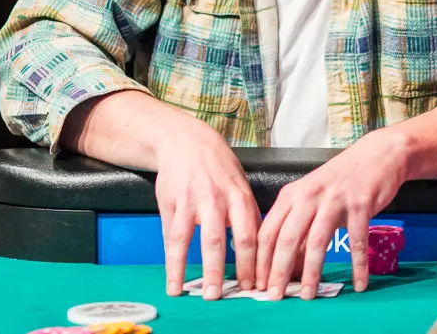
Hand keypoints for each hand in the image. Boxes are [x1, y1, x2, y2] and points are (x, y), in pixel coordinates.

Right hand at [154, 118, 260, 299]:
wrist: (185, 141)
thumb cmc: (217, 166)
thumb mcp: (239, 184)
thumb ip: (248, 212)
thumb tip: (263, 242)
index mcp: (240, 196)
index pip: (252, 233)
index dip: (255, 261)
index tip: (258, 283)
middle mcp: (219, 200)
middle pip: (229, 239)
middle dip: (233, 268)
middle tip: (237, 293)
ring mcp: (195, 202)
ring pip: (201, 241)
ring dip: (205, 270)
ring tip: (208, 294)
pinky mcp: (174, 205)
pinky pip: (174, 240)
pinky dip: (174, 265)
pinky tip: (175, 283)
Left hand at [254, 127, 409, 299]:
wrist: (377, 154)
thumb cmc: (341, 180)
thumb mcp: (312, 197)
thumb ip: (298, 228)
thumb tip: (286, 267)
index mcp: (292, 195)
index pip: (267, 232)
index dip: (260, 261)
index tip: (257, 284)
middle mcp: (309, 196)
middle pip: (287, 239)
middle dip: (278, 271)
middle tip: (275, 296)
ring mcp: (335, 199)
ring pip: (317, 242)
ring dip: (311, 273)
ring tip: (308, 295)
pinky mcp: (360, 204)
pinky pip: (357, 241)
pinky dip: (358, 266)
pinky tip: (360, 283)